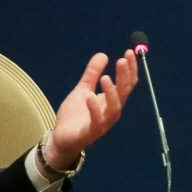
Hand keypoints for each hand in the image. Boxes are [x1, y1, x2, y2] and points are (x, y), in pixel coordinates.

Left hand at [47, 50, 137, 168]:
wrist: (61, 138)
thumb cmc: (75, 115)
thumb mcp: (83, 90)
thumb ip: (92, 74)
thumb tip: (103, 54)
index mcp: (111, 101)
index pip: (126, 84)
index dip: (130, 69)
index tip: (128, 52)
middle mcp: (111, 111)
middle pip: (123, 93)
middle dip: (124, 76)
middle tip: (121, 60)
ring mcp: (102, 123)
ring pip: (114, 108)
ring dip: (112, 93)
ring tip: (105, 77)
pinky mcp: (90, 132)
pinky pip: (96, 121)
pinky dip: (95, 109)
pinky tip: (90, 96)